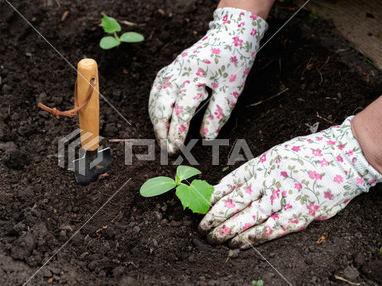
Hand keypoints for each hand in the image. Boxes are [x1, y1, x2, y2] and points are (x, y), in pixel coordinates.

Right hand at [149, 8, 267, 153]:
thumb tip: (206, 137)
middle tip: (166, 149)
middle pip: (161, 108)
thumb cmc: (234, 60)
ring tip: (161, 137)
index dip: (176, 134)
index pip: (180, 113)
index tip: (175, 149)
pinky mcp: (170, 68)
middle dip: (161, 131)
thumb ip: (217, 113)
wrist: (230, 32)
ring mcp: (171, 69)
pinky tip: (158, 116)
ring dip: (156, 120)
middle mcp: (177, 73)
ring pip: (155, 99)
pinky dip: (154, 105)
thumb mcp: (232, 89)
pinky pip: (156, 89)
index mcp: (194, 78)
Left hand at [199, 117, 380, 248]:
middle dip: (214, 216)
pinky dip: (251, 238)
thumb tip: (236, 188)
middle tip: (202, 227)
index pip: (230, 182)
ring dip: (227, 229)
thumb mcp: (279, 154)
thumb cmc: (313, 154)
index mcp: (261, 164)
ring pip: (246, 216)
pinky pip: (269, 229)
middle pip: (233, 201)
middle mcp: (267, 179)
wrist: (346, 155)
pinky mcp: (298, 213)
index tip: (204, 205)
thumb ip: (260, 170)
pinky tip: (237, 244)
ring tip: (212, 238)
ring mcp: (282, 196)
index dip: (214, 196)